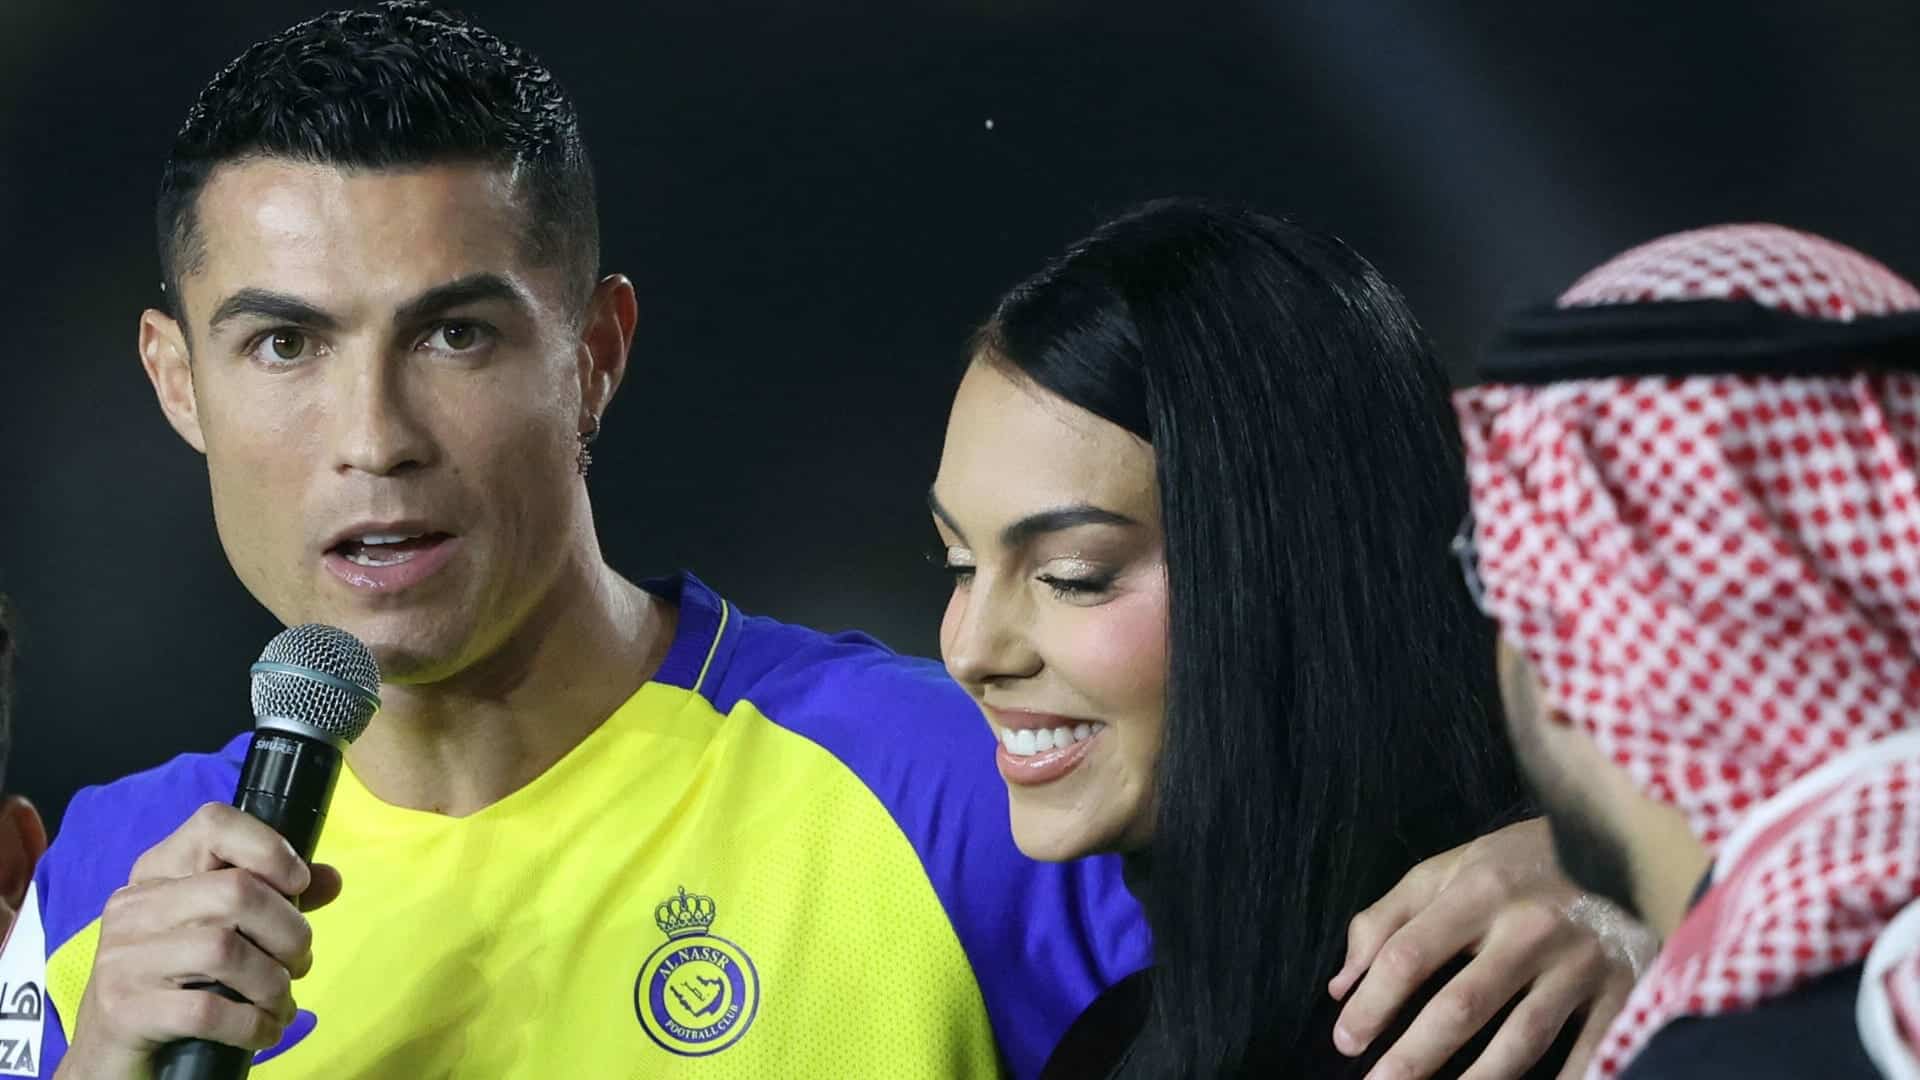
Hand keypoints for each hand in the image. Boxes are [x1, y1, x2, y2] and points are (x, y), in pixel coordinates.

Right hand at [56, 803, 341, 1079]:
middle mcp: (135, 908)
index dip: (269, 847)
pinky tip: (264, 1031)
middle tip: (299, 963)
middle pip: (236, 892)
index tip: (298, 884)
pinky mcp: (124, 1011)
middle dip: (289, 932)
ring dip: (274, 983)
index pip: (214, 824)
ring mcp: (124, 959)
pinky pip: (208, 1011)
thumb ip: (273, 901)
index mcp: (158, 874)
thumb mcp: (218, 932)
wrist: (110, 1057)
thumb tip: (331, 878)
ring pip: (225, 950)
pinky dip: (252, 1025)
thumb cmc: (176, 984)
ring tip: (281, 1002)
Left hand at [1327, 818, 1651, 1079]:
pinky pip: (1588, 1051)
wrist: (1625, 841)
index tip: (1345, 1040)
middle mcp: (1529, 927)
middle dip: (1412, 1057)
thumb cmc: (1520, 864)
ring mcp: (1580, 962)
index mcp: (1478, 891)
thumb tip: (1341, 984)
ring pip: (1520, 1039)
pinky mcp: (1622, 989)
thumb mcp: (1449, 869)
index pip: (1409, 955)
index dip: (1371, 1003)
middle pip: (1461, 1006)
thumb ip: (1388, 918)